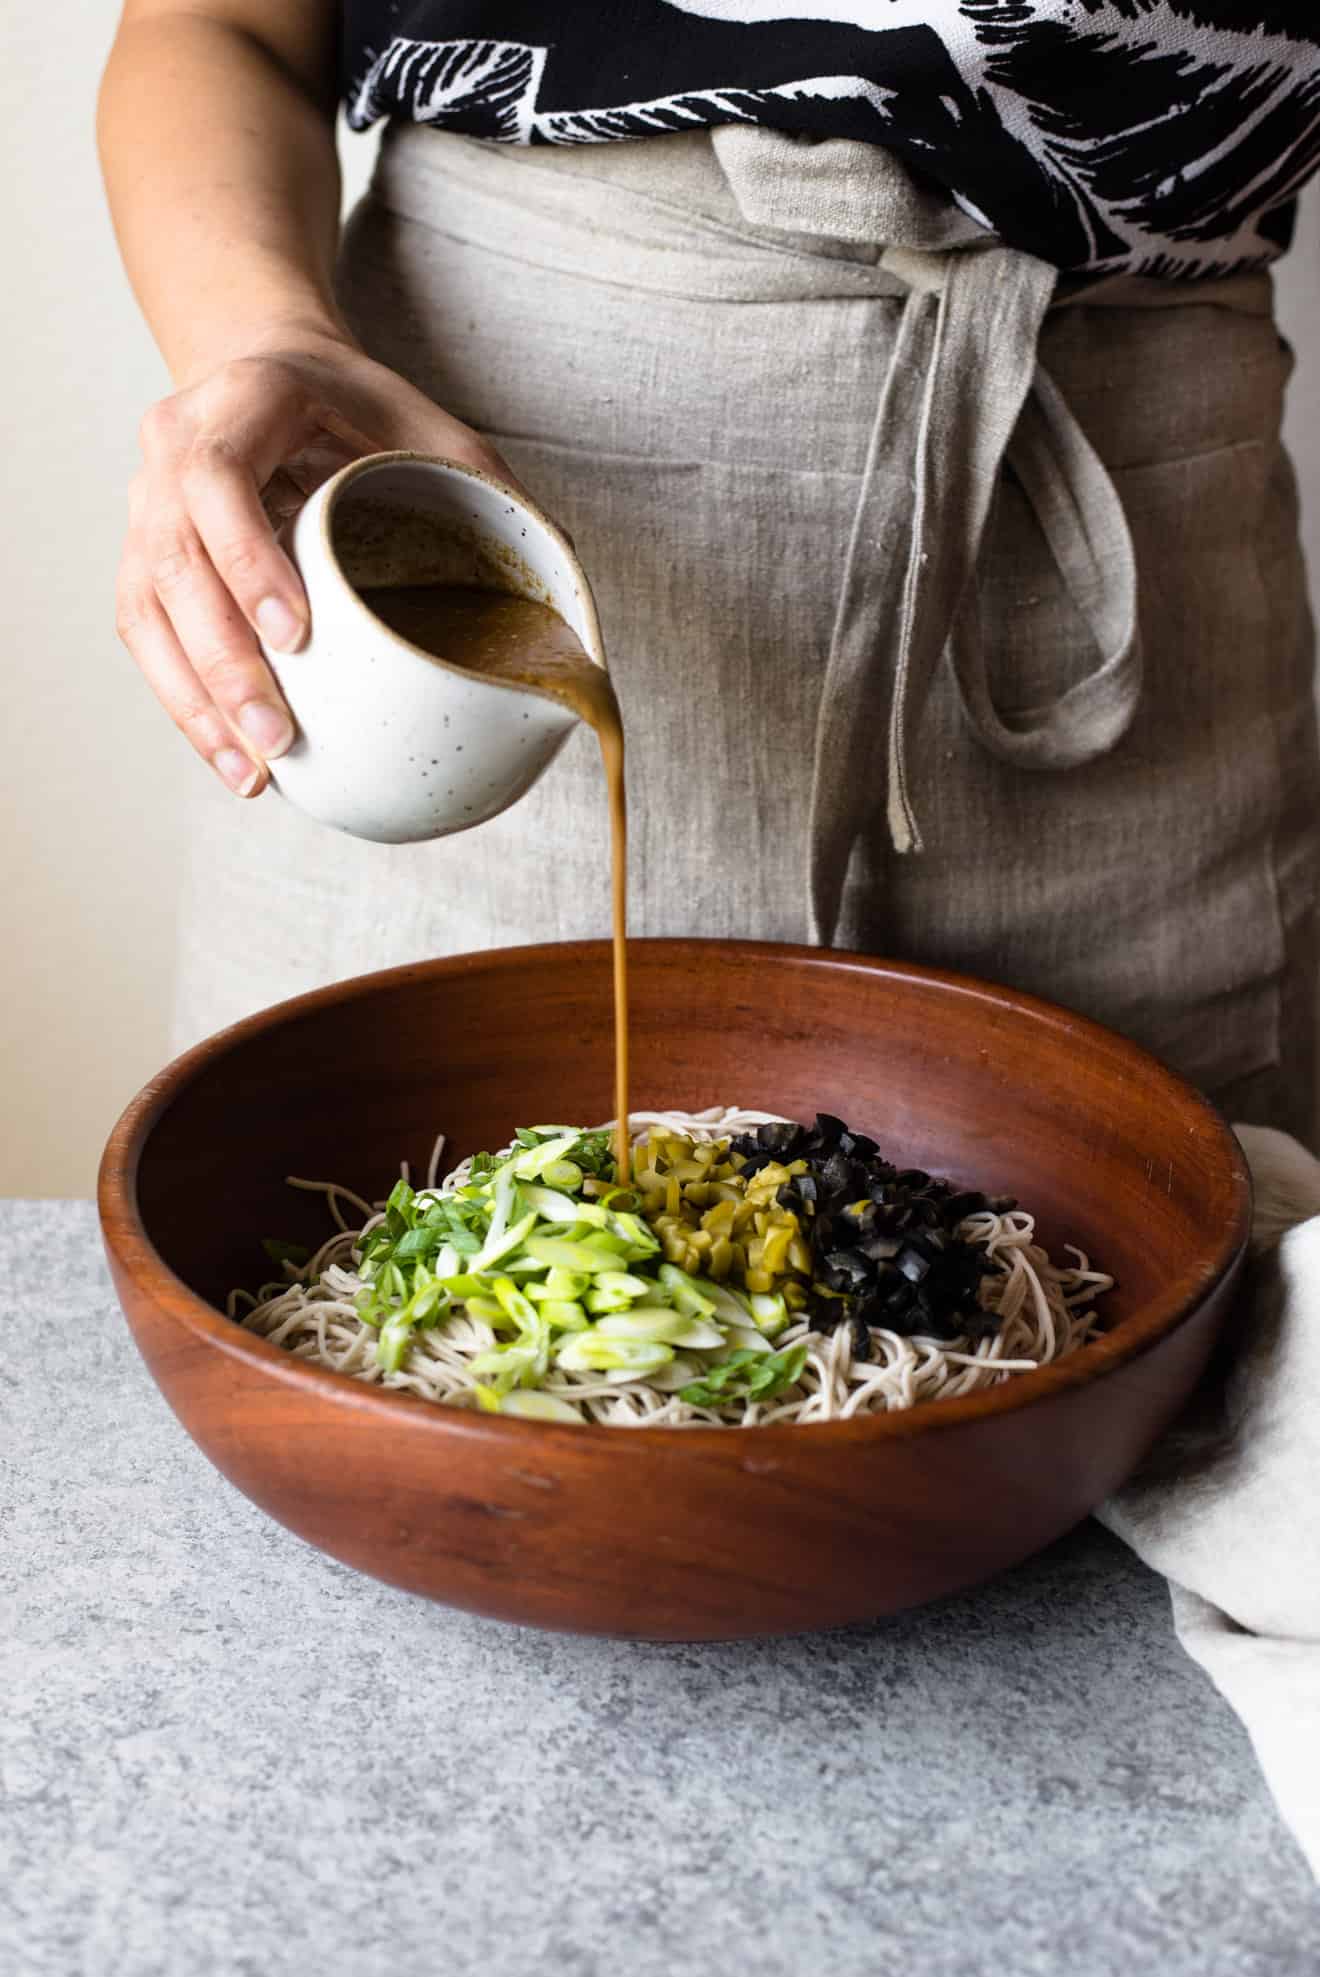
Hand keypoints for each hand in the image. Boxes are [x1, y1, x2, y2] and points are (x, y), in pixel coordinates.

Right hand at [116, 330, 523, 794]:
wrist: (272, 374)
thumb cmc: (354, 405)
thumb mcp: (428, 423)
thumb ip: (489, 489)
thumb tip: (567, 586)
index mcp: (241, 402)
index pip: (217, 478)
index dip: (247, 558)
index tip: (295, 632)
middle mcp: (172, 449)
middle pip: (176, 562)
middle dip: (224, 660)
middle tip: (279, 733)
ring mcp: (146, 507)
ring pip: (149, 611)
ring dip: (197, 701)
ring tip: (253, 773)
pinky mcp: (144, 560)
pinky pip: (148, 638)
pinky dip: (186, 704)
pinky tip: (232, 758)